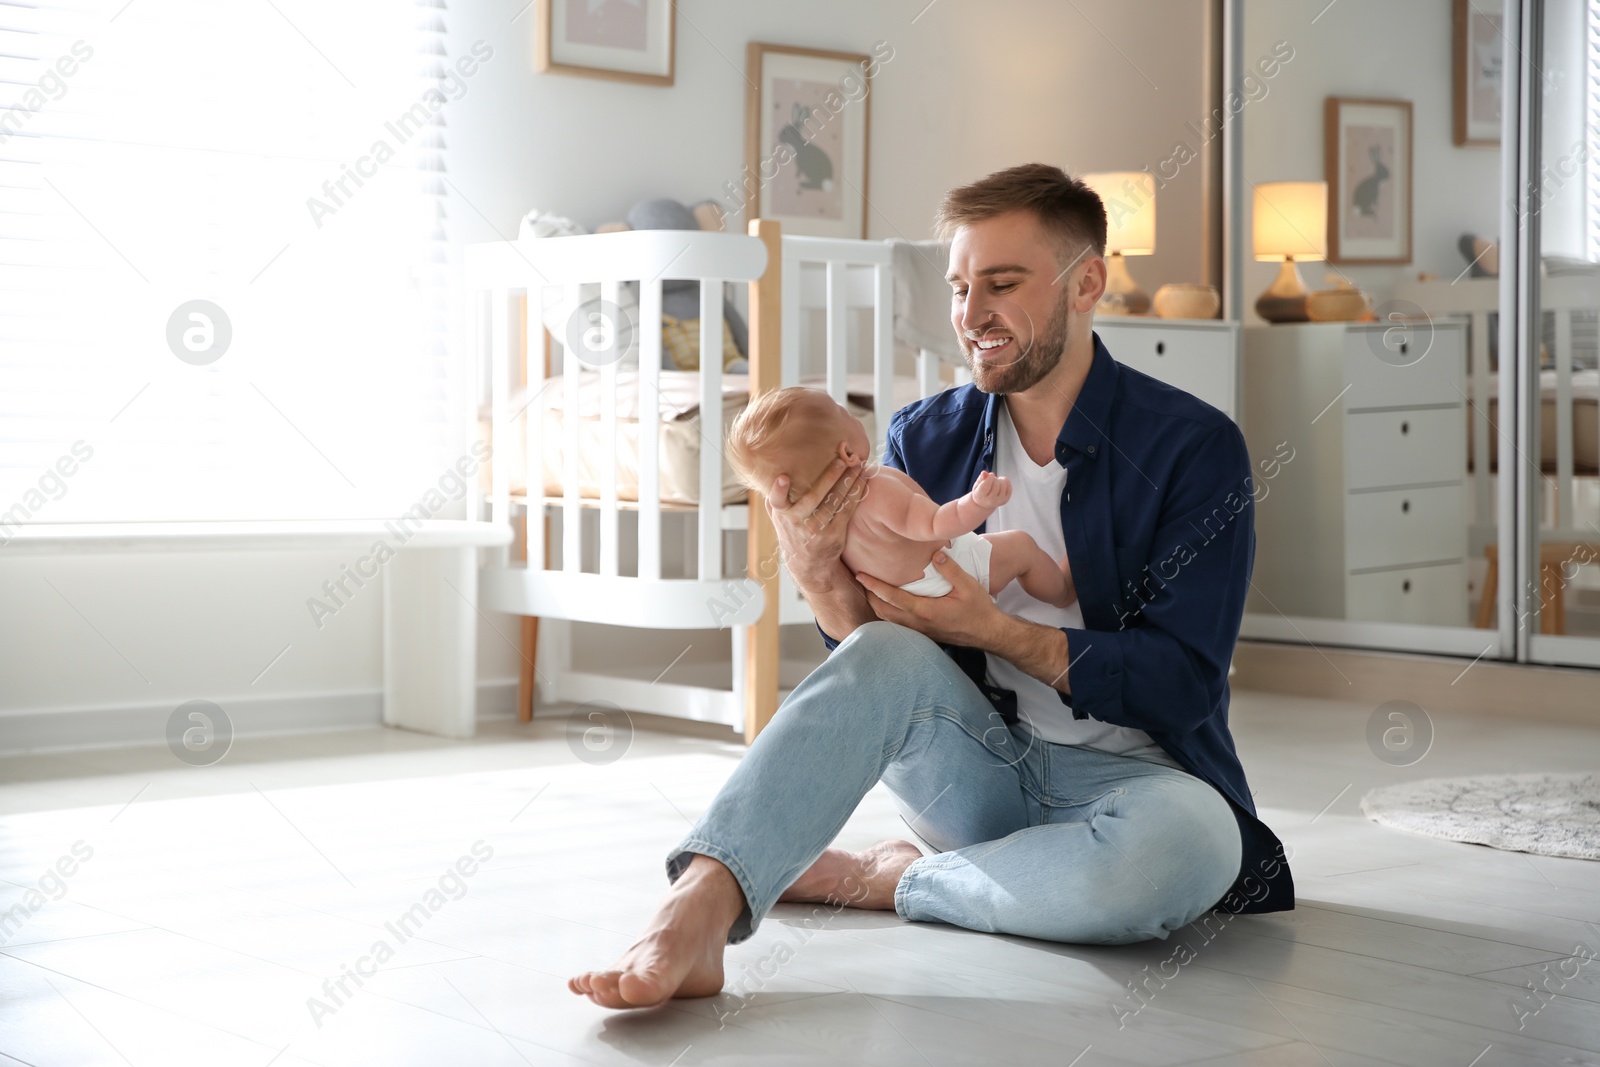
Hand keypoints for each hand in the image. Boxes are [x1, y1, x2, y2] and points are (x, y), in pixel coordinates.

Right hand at [767, 457, 867, 587]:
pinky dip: (856, 493)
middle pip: (813, 497)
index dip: (779, 491)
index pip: (777, 502)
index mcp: (783, 515)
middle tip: (840, 460)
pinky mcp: (835, 533)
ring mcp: (818, 529)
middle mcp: (798, 522)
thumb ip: (774, 502)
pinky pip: (847, 509)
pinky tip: (863, 480)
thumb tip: (769, 476)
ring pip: (834, 501)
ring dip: (848, 481)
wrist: (809, 565)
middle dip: (829, 477)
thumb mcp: (778, 521)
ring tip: (857, 464)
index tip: (783, 478)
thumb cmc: (794, 534)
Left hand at [855, 548, 1005, 648]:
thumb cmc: (979, 609)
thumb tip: (935, 552)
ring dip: (876, 605)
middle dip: (869, 595)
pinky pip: (897, 625)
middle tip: (860, 578)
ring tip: (869, 589)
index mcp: (925, 611)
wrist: (988, 633)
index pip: (891, 597)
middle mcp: (918, 624)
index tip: (860, 574)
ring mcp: (919, 632)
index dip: (873, 585)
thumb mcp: (968, 585)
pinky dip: (887, 613)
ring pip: (888, 620)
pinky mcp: (923, 634)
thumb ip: (950, 569)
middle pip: (883, 611)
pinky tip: (887, 603)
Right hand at [971, 470, 1010, 509]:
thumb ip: (981, 478)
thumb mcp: (977, 485)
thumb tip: (984, 473)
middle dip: (994, 479)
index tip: (990, 475)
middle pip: (996, 484)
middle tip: (991, 480)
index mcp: (981, 496)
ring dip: (1000, 480)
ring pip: (1003, 485)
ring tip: (995, 482)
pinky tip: (1001, 483)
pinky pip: (1009, 487)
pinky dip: (1006, 482)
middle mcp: (990, 501)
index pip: (986, 485)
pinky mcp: (1005, 499)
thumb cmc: (980, 492)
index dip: (989, 478)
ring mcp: (999, 501)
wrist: (984, 503)